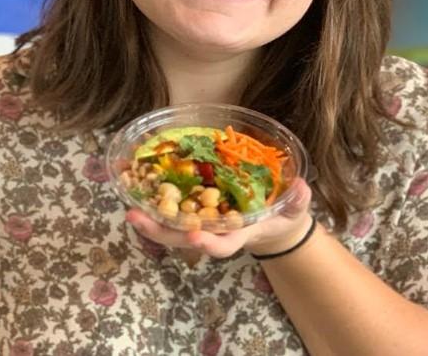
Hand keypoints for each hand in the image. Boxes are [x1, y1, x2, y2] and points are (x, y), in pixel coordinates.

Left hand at [125, 178, 313, 258]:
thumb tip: (301, 186)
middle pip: (182, 239)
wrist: (271, 220)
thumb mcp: (294, 209)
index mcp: (238, 235)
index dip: (208, 243)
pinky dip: (151, 199)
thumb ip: (297, 200)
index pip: (222, 245)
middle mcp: (214, 231)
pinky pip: (169, 208)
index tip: (194, 237)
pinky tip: (132, 181)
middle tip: (135, 218)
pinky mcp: (192, 208)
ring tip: (126, 204)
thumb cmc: (282, 215)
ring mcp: (201, 222)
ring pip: (170, 227)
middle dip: (159, 232)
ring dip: (148, 217)